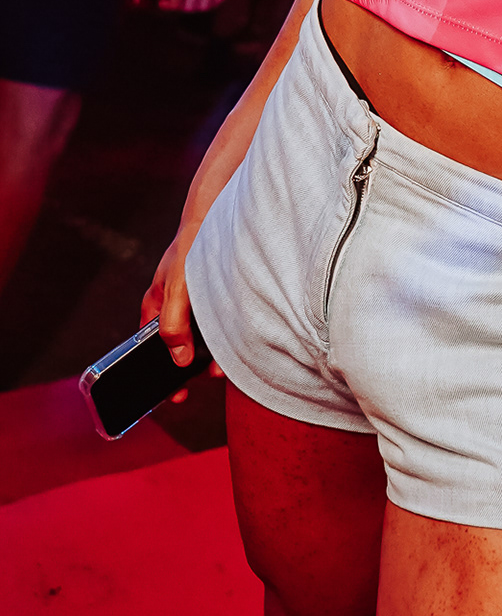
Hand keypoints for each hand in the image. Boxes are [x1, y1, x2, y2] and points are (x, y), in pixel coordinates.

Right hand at [139, 223, 224, 389]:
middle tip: (211, 377)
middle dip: (192, 369)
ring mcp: (196, 307)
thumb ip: (172, 323)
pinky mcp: (216, 302)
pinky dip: (227, 338)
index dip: (160, 376)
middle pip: (179, 350)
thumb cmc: (190, 248)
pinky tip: (238, 344)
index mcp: (155, 309)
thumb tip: (179, 359)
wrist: (217, 218)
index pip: (150, 352)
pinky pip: (219, 327)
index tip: (175, 397)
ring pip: (202, 340)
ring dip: (214, 354)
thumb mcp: (176, 287)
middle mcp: (175, 311)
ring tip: (227, 364)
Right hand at [158, 0, 224, 12]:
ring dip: (180, 8)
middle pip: (203, 6)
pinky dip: (167, 5)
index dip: (209, 3)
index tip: (201, 3)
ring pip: (189, 7)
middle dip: (194, 7)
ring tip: (171, 4)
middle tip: (184, 4)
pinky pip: (174, 3)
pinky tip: (162, 3)